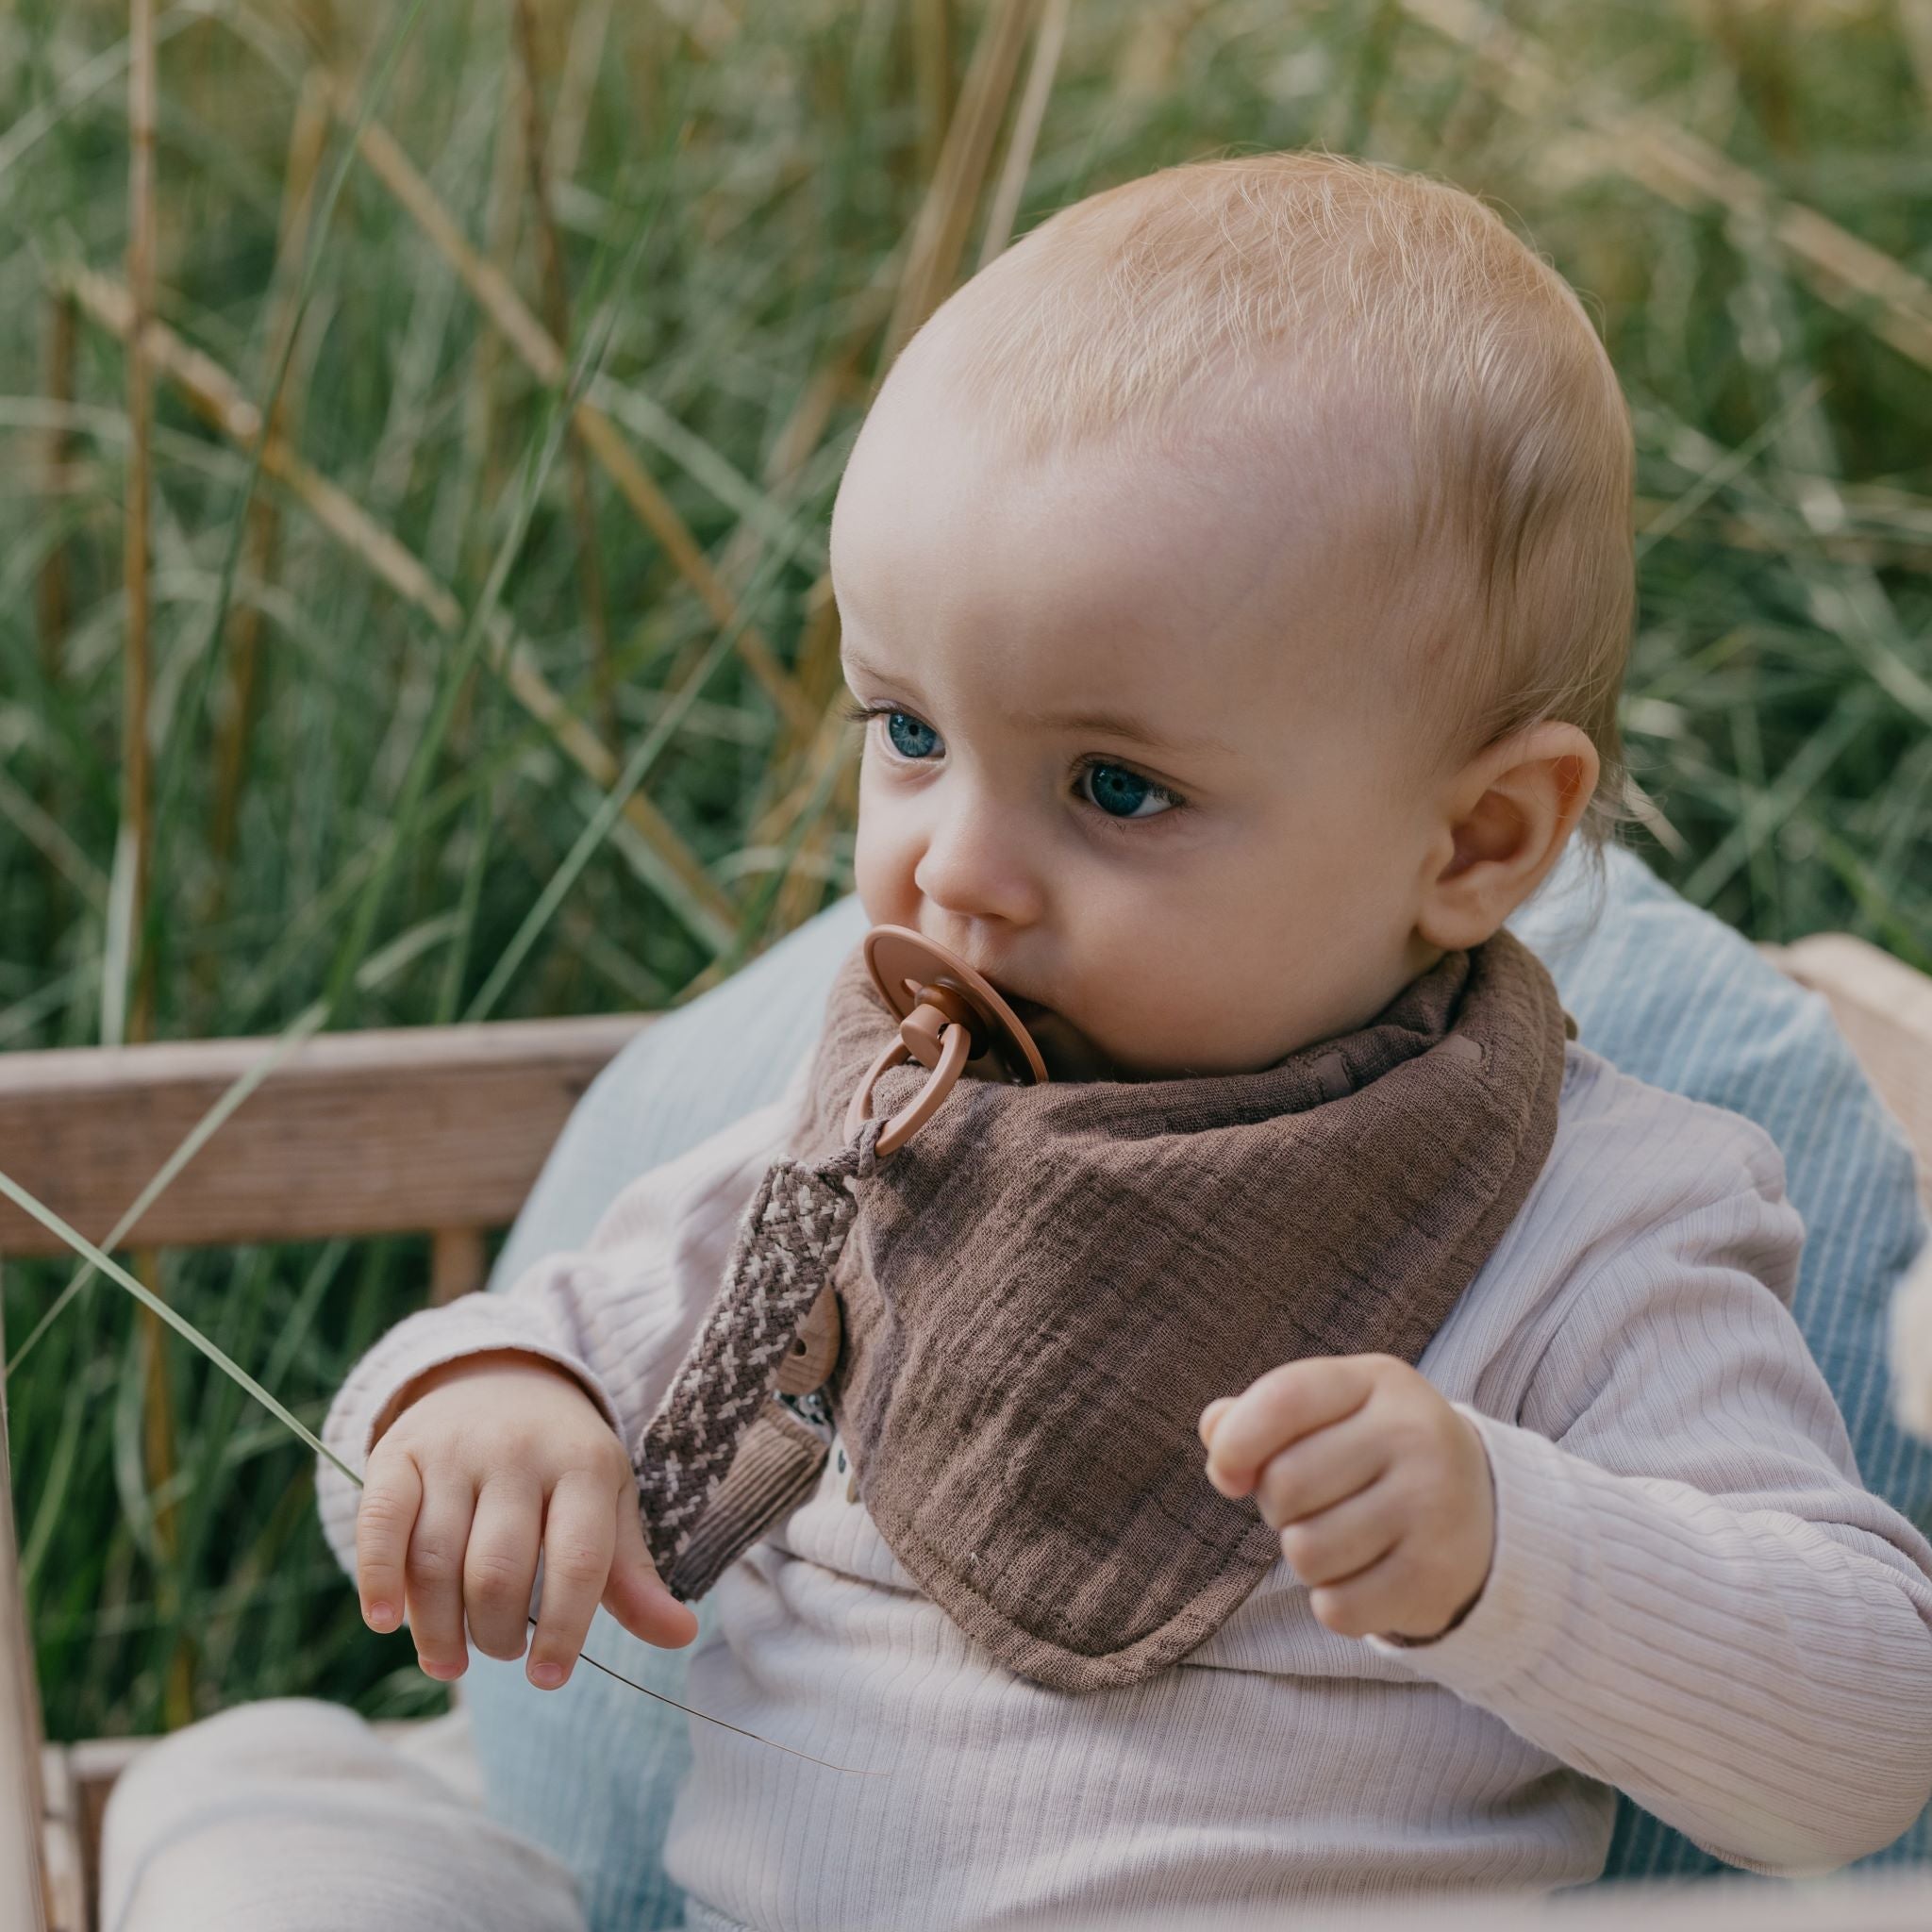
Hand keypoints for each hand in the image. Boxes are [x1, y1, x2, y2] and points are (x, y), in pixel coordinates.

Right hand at [356, 1349, 697, 1687]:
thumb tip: (681, 1635)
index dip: (564, 1628)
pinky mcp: (398, 1453)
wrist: (501, 1377)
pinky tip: (386, 1623)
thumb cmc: (561, 1464)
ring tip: (452, 1661)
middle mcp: (519, 1451)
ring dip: (439, 1629)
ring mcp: (454, 1450)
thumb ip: (632, 1575)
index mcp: (584, 1464)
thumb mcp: (608, 1503)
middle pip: (498, 1569)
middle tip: (501, 1652)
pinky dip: (378, 1578)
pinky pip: (380, 1522)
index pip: (579, 1559)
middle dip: (496, 1633)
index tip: (549, 1677)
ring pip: (436, 1559)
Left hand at [1198, 1354, 1494, 1641]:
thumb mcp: (1331, 1413)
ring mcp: (1433, 1505)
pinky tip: (1366, 1577)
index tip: (1227, 1476)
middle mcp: (1414, 1435)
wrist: (1485, 1513)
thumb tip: (1215, 1431)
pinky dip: (1335, 1602)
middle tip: (1314, 1507)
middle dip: (1277, 1507)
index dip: (1237, 1442)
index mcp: (1378, 1381)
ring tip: (1342, 1539)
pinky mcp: (1438, 1575)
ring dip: (1306, 1558)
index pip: (1284, 1399)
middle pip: (1285, 1484)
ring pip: (1306, 1552)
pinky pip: (1338, 1608)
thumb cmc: (1375, 1457)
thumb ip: (1262, 1413)